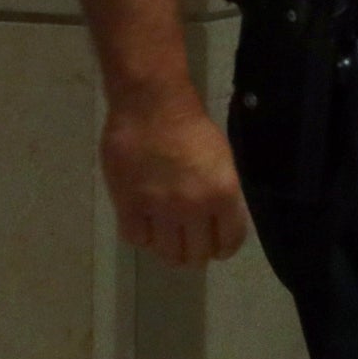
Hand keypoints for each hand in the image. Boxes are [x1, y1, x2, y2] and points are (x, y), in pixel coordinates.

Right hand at [100, 96, 249, 267]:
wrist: (151, 103)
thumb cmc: (190, 127)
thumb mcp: (221, 162)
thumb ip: (219, 196)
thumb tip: (212, 223)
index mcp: (223, 195)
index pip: (228, 243)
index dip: (221, 248)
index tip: (213, 246)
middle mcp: (194, 207)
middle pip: (197, 255)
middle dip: (193, 253)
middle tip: (184, 243)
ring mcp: (159, 207)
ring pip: (166, 252)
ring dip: (166, 247)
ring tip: (161, 235)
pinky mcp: (129, 202)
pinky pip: (135, 237)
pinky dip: (139, 234)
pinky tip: (139, 221)